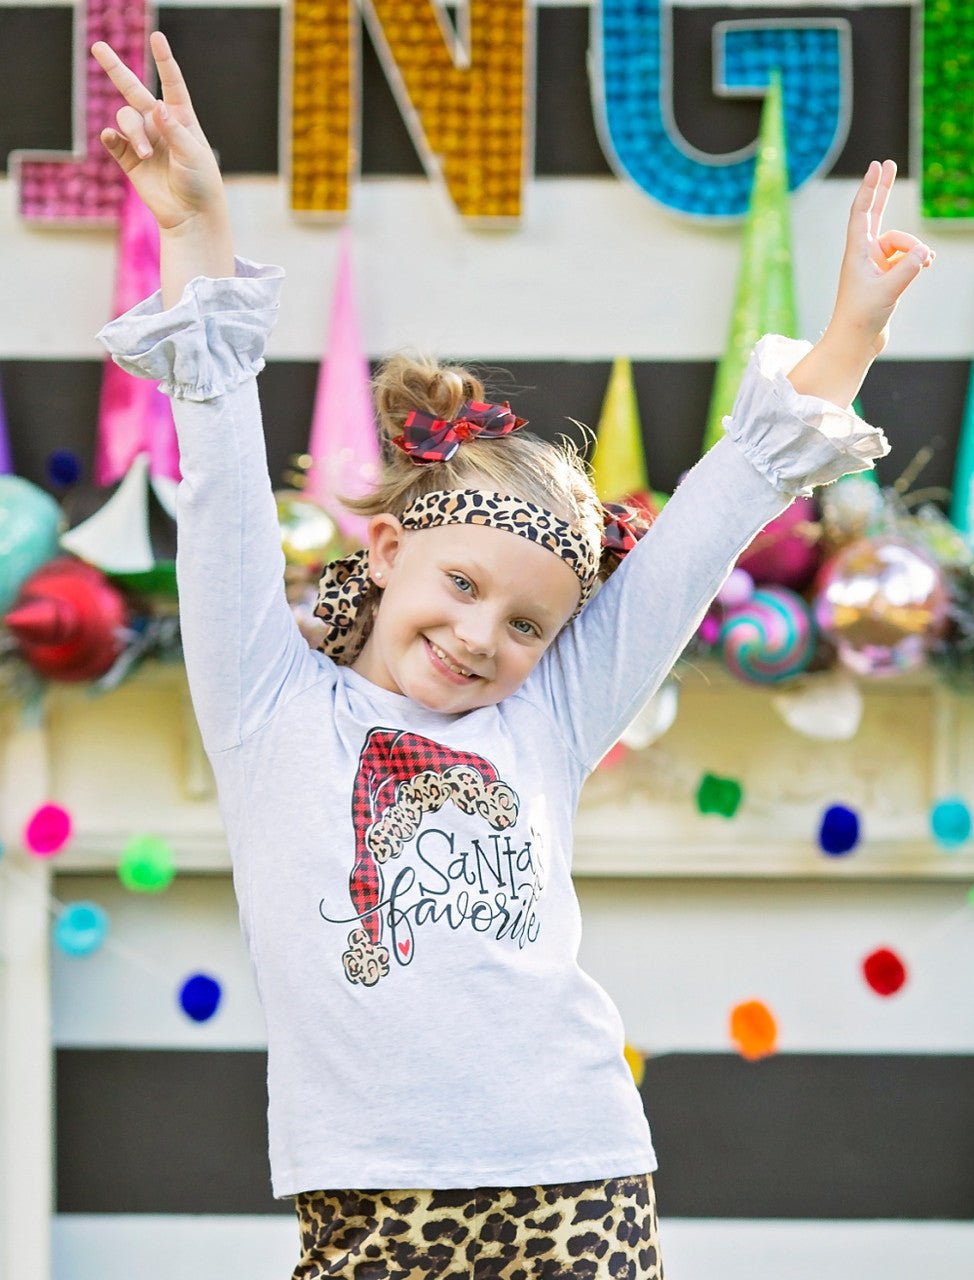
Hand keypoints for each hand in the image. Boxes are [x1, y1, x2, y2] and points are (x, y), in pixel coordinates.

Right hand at [91, 30, 233, 301]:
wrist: (191, 216)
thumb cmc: (200, 183)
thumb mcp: (193, 155)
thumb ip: (174, 130)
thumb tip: (156, 105)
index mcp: (181, 120)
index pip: (172, 85)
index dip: (164, 61)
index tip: (157, 38)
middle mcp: (160, 126)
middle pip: (134, 91)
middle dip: (116, 69)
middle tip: (98, 46)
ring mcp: (144, 141)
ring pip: (126, 120)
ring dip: (133, 133)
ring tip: (147, 155)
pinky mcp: (131, 160)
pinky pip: (115, 142)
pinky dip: (113, 139)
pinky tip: (114, 140)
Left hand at [828, 159, 933, 358]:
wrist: (855, 343)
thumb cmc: (861, 318)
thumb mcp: (887, 292)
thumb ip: (907, 269)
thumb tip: (922, 253)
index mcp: (856, 253)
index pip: (862, 213)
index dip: (869, 188)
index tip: (875, 166)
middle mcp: (864, 256)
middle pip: (875, 214)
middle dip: (882, 190)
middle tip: (887, 163)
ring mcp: (875, 266)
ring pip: (901, 244)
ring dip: (916, 249)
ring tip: (925, 262)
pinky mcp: (885, 278)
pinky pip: (906, 258)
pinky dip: (916, 259)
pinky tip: (926, 264)